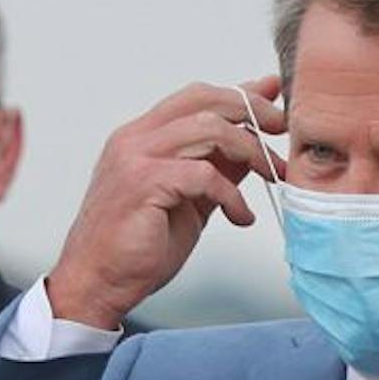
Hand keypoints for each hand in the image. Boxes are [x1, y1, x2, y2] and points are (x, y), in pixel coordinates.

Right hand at [45, 77, 285, 330]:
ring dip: (250, 151)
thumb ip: (218, 165)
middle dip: (253, 111)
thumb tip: (253, 139)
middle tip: (281, 133)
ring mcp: (135, 158)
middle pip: (205, 100)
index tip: (275, 108)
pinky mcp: (143, 184)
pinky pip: (204, 175)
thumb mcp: (190, 198)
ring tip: (272, 177)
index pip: (197, 97)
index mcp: (142, 137)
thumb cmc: (136, 247)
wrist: (97, 284)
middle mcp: (135, 139)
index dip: (241, 96)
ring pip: (209, 129)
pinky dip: (232, 196)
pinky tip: (240, 217)